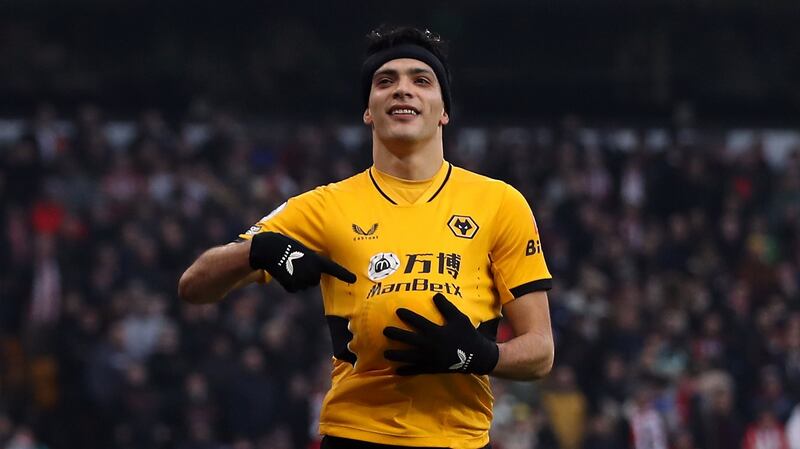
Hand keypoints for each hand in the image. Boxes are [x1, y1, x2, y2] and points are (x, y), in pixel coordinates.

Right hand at [249, 232, 355, 291]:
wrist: (269, 249)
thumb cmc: (287, 246)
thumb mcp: (304, 251)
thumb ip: (313, 262)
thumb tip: (315, 275)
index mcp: (317, 260)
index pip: (334, 269)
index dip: (345, 274)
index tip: (354, 279)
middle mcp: (312, 272)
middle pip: (315, 280)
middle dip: (308, 274)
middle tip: (297, 263)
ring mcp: (302, 280)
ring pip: (304, 285)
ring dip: (298, 278)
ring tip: (289, 266)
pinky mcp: (292, 286)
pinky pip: (294, 288)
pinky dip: (289, 283)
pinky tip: (283, 272)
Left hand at [383, 293, 498, 374]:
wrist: (476, 356)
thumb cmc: (467, 335)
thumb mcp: (459, 318)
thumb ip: (447, 307)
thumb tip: (436, 295)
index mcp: (436, 332)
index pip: (418, 322)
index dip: (407, 316)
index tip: (397, 311)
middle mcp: (430, 345)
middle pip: (409, 340)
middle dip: (396, 335)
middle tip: (385, 331)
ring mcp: (430, 358)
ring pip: (409, 357)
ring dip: (396, 355)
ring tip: (385, 354)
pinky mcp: (432, 368)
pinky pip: (416, 370)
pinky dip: (406, 371)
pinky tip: (396, 371)